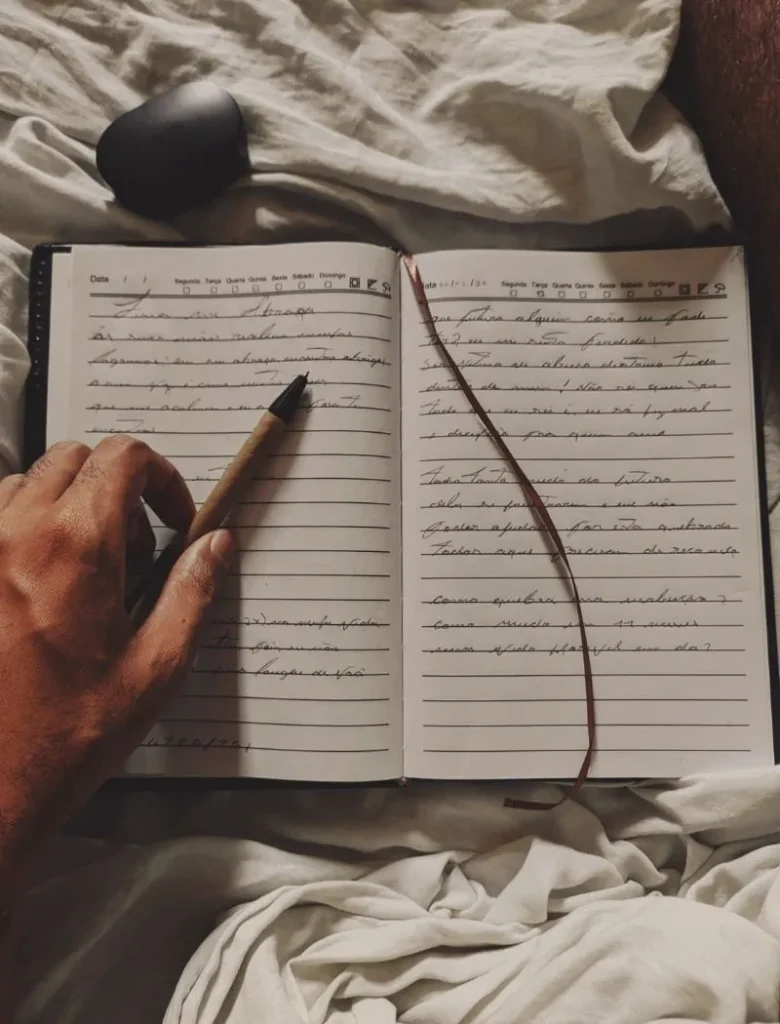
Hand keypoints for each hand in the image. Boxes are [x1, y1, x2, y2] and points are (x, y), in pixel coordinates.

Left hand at [0, 437, 233, 884]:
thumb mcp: (155, 668)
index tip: (172, 519)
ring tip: (87, 571)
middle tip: (135, 552)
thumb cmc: (64, 735)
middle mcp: (18, 534)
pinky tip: (42, 582)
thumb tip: (215, 546)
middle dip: (118, 491)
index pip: (124, 457)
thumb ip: (192, 592)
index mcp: (76, 548)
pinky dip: (26, 528)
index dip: (163, 479)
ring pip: (30, 482)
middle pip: (77, 459)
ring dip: (69, 507)